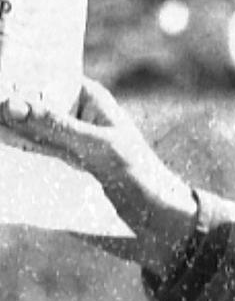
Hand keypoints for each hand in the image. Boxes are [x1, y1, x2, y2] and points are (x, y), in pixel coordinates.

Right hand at [0, 77, 195, 272]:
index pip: (44, 79)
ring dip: (4, 143)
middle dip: (3, 116)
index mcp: (87, 99)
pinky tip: (2, 170)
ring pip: (19, 139)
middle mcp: (70, 119)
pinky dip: (9, 167)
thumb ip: (55, 127)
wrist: (154, 220)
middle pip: (24, 110)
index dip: (16, 80)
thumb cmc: (137, 173)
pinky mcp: (52, 176)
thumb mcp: (98, 147)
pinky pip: (22, 167)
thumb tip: (11, 104)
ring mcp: (59, 148)